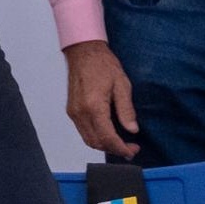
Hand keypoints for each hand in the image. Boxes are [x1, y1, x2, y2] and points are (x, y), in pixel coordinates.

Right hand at [63, 40, 139, 158]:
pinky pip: (83, 131)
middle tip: (130, 149)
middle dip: (114, 149)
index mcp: (94, 107)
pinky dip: (96, 137)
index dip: (121, 148)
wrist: (84, 53)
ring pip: (88, 139)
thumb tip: (132, 129)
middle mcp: (80, 113)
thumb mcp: (122, 85)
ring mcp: (74, 113)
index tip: (133, 150)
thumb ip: (126, 110)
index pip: (107, 137)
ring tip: (120, 143)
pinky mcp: (72, 111)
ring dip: (104, 145)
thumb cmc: (103, 65)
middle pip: (96, 142)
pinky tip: (108, 133)